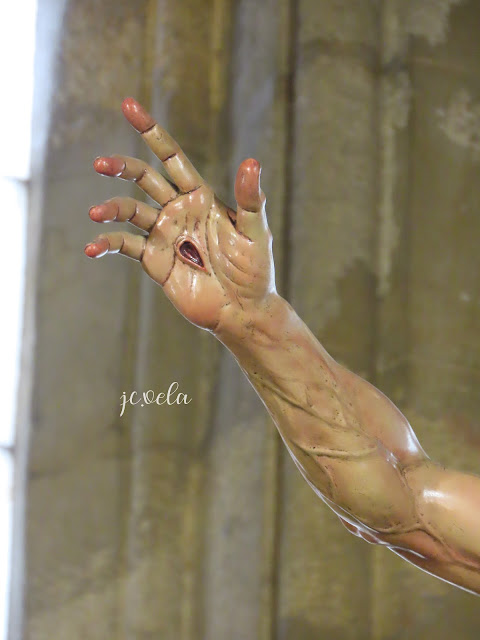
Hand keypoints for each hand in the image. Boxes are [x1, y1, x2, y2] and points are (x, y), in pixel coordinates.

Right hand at [85, 98, 275, 331]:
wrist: (241, 310)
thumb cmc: (254, 270)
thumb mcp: (255, 233)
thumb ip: (249, 199)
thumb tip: (252, 161)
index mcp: (201, 196)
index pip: (171, 158)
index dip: (151, 132)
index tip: (129, 106)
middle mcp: (178, 210)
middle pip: (143, 179)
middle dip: (122, 167)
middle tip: (100, 164)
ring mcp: (164, 234)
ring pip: (129, 211)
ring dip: (111, 209)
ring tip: (97, 212)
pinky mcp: (154, 259)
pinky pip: (125, 245)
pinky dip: (107, 243)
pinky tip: (92, 247)